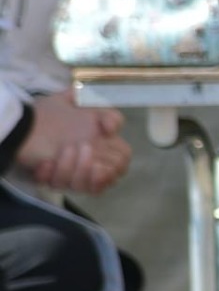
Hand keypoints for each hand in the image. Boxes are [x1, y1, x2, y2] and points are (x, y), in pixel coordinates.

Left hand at [14, 90, 130, 194]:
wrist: (23, 123)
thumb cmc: (53, 114)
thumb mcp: (82, 104)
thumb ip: (107, 113)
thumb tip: (114, 129)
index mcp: (103, 147)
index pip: (122, 161)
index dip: (117, 158)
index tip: (103, 145)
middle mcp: (91, 164)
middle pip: (110, 178)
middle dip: (98, 164)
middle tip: (83, 148)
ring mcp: (72, 175)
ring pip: (86, 186)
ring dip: (74, 169)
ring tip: (61, 151)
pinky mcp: (54, 180)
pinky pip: (60, 187)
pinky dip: (53, 174)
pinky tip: (44, 162)